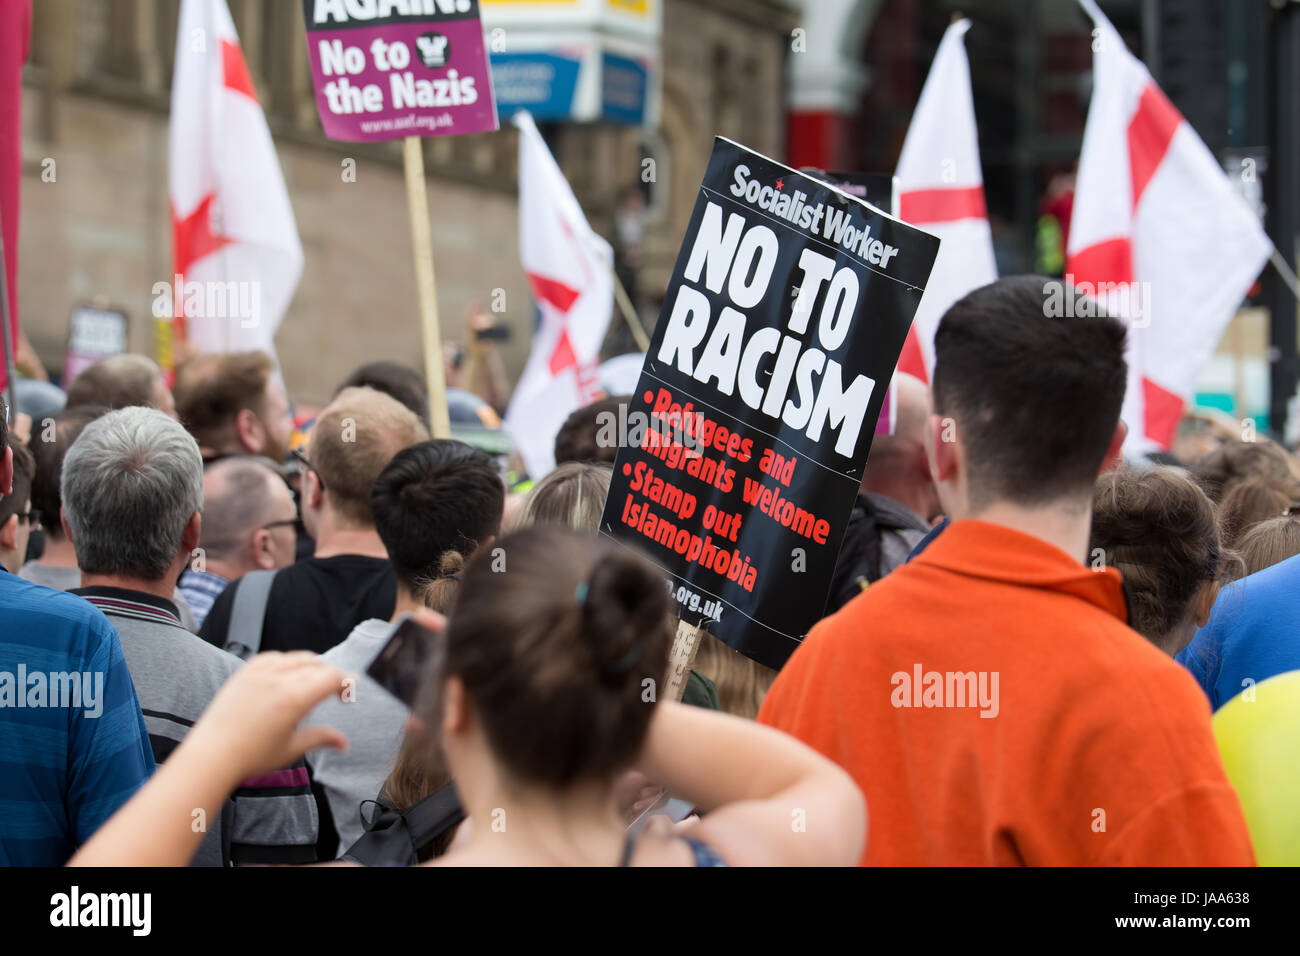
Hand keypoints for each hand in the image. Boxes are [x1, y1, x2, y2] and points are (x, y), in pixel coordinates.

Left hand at [185, 652, 349, 784]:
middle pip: (317, 664)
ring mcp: (260, 673)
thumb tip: (344, 743)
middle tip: (334, 693)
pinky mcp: (245, 673)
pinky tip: (286, 675)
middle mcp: (279, 679)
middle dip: (330, 675)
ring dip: (311, 666)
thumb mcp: (292, 749)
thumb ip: (321, 738)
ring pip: (296, 657)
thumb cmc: (251, 756)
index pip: (332, 677)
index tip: (348, 696)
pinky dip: (286, 662)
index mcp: (296, 698)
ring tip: (312, 683)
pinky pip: (273, 657)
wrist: (211, 755)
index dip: (346, 683)